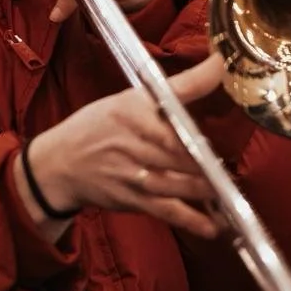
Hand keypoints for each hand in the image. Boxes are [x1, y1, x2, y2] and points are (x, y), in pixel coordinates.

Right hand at [16, 54, 224, 241]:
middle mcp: (133, 143)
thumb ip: (183, 85)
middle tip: (230, 168)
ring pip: (178, 184)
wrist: (60, 163)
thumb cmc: (99, 125)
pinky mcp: (134, 201)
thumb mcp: (133, 97)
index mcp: (133, 112)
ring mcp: (134, 175)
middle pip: (180, 155)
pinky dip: (192, 220)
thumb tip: (220, 63)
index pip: (172, 121)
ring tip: (229, 192)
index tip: (217, 139)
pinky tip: (213, 226)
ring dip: (207, 191)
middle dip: (208, 164)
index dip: (198, 133)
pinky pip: (168, 211)